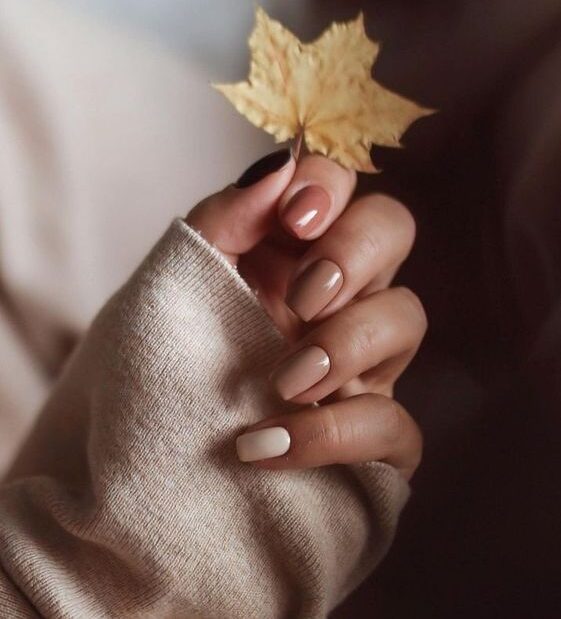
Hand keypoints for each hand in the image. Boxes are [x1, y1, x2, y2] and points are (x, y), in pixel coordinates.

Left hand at [186, 149, 425, 479]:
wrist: (149, 452)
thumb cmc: (167, 360)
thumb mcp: (180, 280)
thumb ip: (224, 220)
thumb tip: (278, 167)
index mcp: (293, 250)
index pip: (342, 187)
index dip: (330, 188)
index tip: (292, 219)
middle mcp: (340, 293)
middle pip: (393, 229)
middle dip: (352, 254)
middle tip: (300, 298)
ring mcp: (364, 362)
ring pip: (408, 318)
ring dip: (346, 343)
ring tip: (283, 382)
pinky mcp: (373, 435)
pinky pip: (396, 426)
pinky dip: (335, 435)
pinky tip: (268, 445)